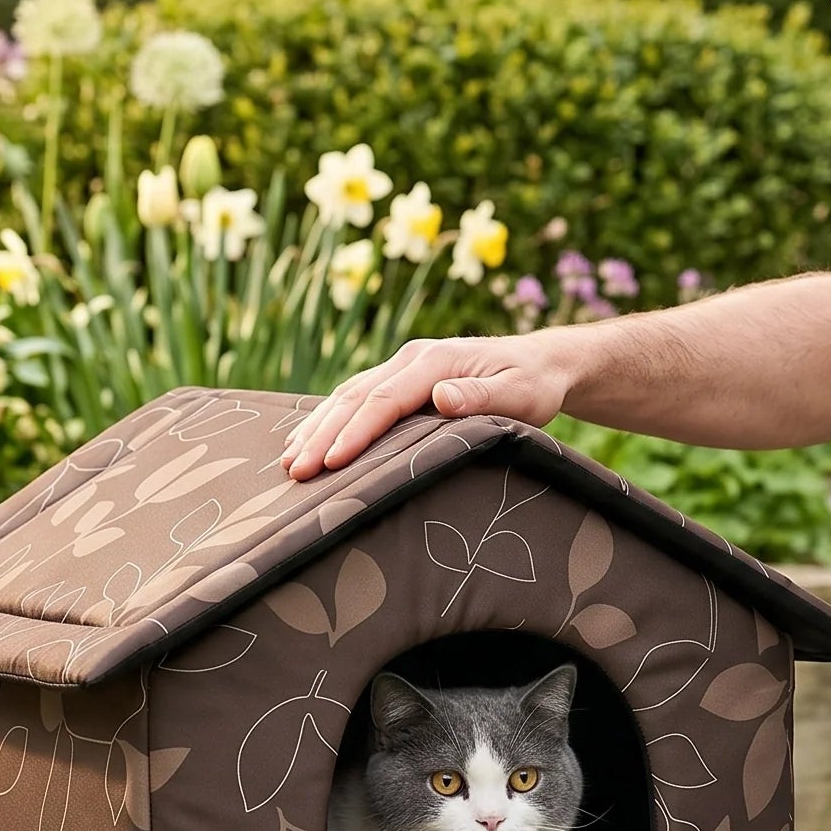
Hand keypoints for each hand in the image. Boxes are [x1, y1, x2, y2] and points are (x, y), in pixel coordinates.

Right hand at [285, 335, 572, 478]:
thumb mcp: (521, 393)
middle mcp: (410, 358)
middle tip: (294, 472)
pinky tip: (306, 440)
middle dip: (321, 435)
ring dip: (316, 428)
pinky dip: (327, 419)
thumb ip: (482, 395)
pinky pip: (355, 398)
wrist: (541, 363)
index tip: (331, 462)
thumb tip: (441, 397)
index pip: (384, 400)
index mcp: (434, 361)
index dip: (356, 432)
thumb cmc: (534, 384)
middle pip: (354, 398)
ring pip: (347, 396)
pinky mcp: (400, 378)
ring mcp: (402, 365)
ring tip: (288, 462)